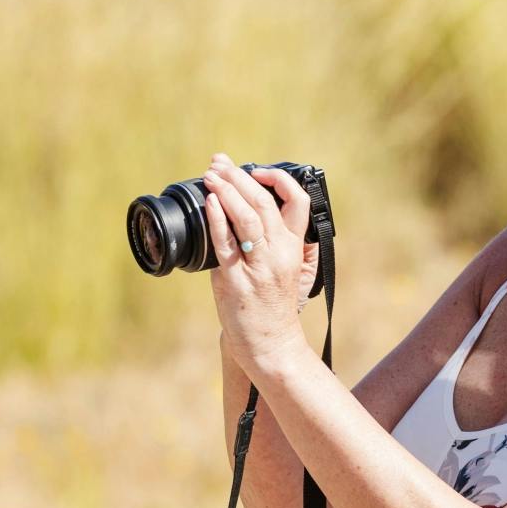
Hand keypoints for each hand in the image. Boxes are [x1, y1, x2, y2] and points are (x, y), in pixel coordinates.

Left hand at [202, 154, 317, 376]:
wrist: (271, 344)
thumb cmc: (274, 306)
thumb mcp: (287, 269)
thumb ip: (274, 241)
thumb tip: (243, 208)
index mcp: (295, 248)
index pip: (298, 202)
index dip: (279, 179)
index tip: (258, 169)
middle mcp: (280, 254)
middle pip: (264, 203)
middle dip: (240, 177)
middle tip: (220, 163)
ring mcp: (258, 267)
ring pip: (245, 218)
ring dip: (226, 190)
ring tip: (211, 175)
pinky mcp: (235, 281)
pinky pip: (225, 244)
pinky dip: (216, 219)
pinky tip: (208, 203)